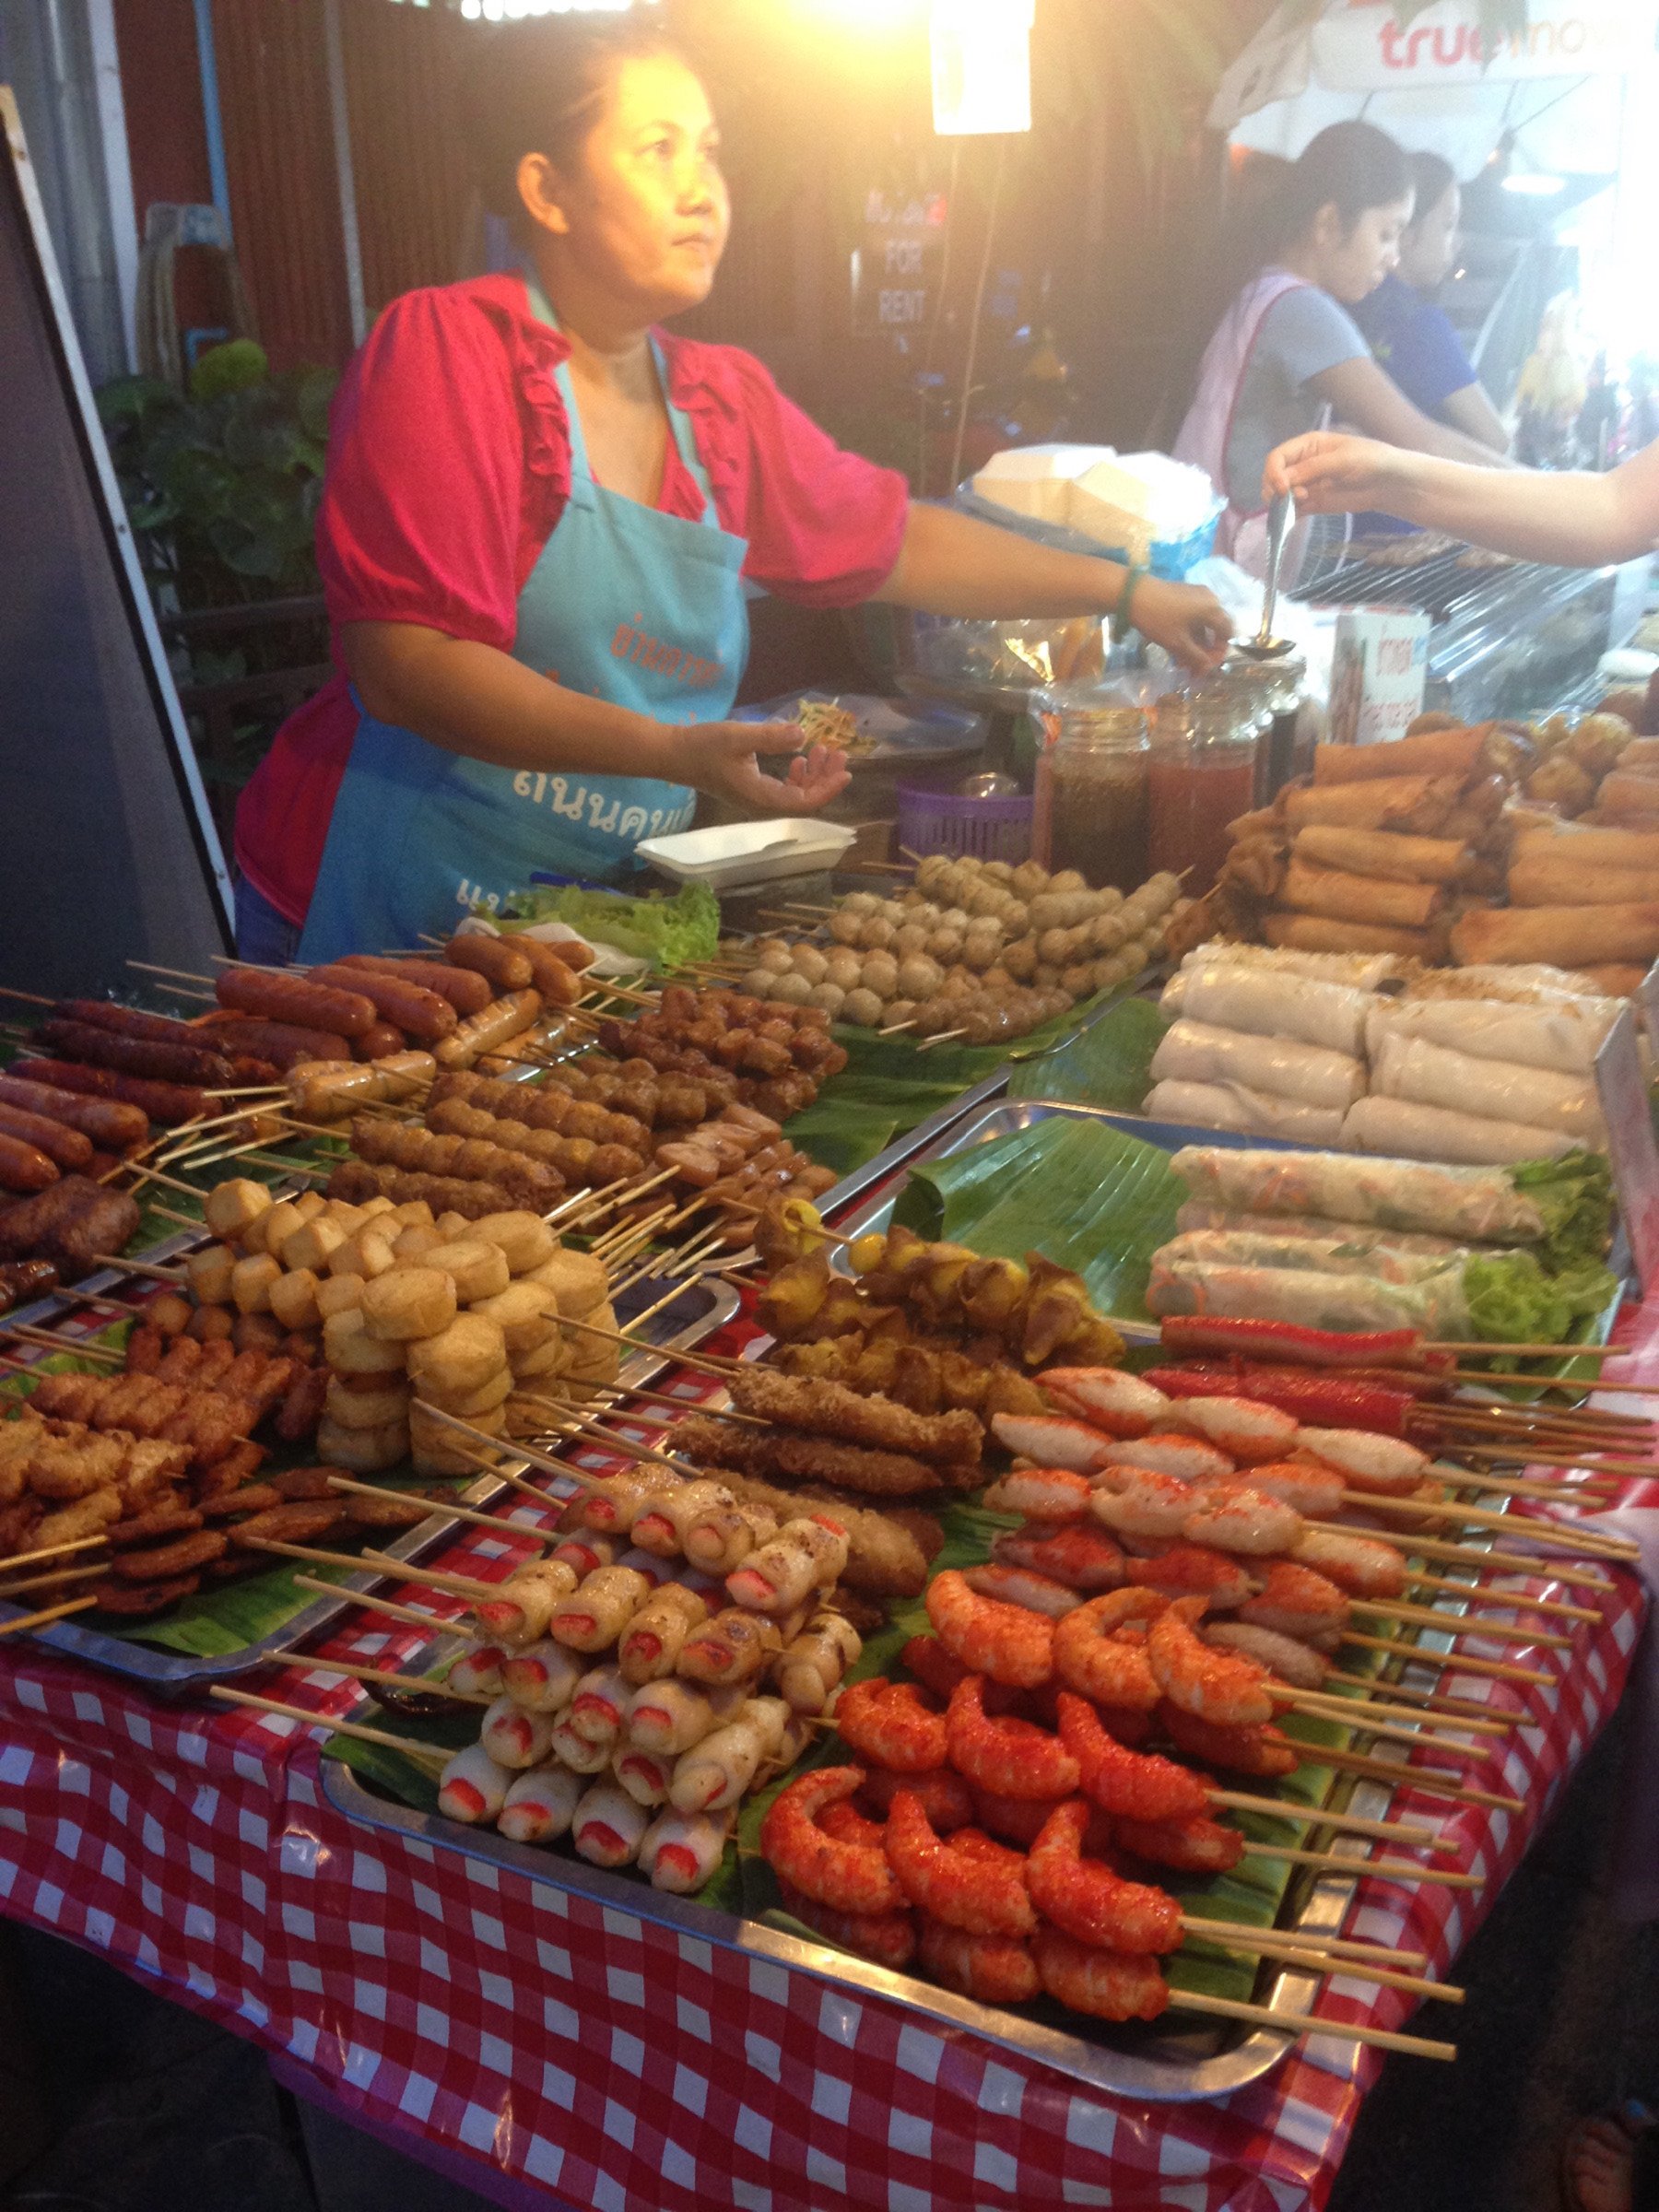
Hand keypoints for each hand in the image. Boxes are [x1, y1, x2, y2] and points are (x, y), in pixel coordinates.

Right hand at [678, 720, 850, 813]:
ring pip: (797, 795)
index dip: (828, 787)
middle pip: (805, 800)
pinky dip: (798, 776)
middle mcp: (762, 805)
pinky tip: (800, 758)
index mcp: (761, 797)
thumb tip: (803, 735)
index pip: (805, 801)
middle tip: (838, 752)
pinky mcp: (753, 791)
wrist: (674, 755)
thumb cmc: (703, 746)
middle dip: (826, 778)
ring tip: (822, 750)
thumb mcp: (739, 736)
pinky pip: (785, 790)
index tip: (845, 769)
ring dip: (814, 776)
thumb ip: (771, 737)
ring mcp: (758, 800)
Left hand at [1129, 577, 1232, 673]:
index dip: (1219, 653)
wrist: (1133, 593)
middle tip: (1194, 668)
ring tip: (1181, 663)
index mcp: (1213, 609)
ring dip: (1194, 644)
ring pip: (1201, 624)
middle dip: (1204, 651)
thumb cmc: (1159, 619)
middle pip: (1214, 629)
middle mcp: (1209, 599)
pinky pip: (1192, 616)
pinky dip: (1187, 632)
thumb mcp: (1179, 643)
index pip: (1226, 633)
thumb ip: (1197, 658)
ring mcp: (1196, 594)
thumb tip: (1208, 669)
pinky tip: (1176, 647)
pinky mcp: (1183, 594)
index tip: (1206, 668)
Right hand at [1265, 432, 1412, 516]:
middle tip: (1297, 498)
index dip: (1274, 473)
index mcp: (1307, 446)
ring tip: (1304, 504)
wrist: (1390, 484)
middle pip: (1273, 477)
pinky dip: (1288, 516)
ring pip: (1278, 496)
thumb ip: (1313, 468)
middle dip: (1277, 490)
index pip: (1276, 458)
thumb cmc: (1371, 461)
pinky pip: (1291, 510)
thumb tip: (1284, 480)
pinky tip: (1297, 517)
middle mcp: (1302, 464)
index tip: (1284, 489)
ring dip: (1282, 503)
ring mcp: (1306, 485)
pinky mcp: (1312, 504)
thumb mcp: (1343, 459)